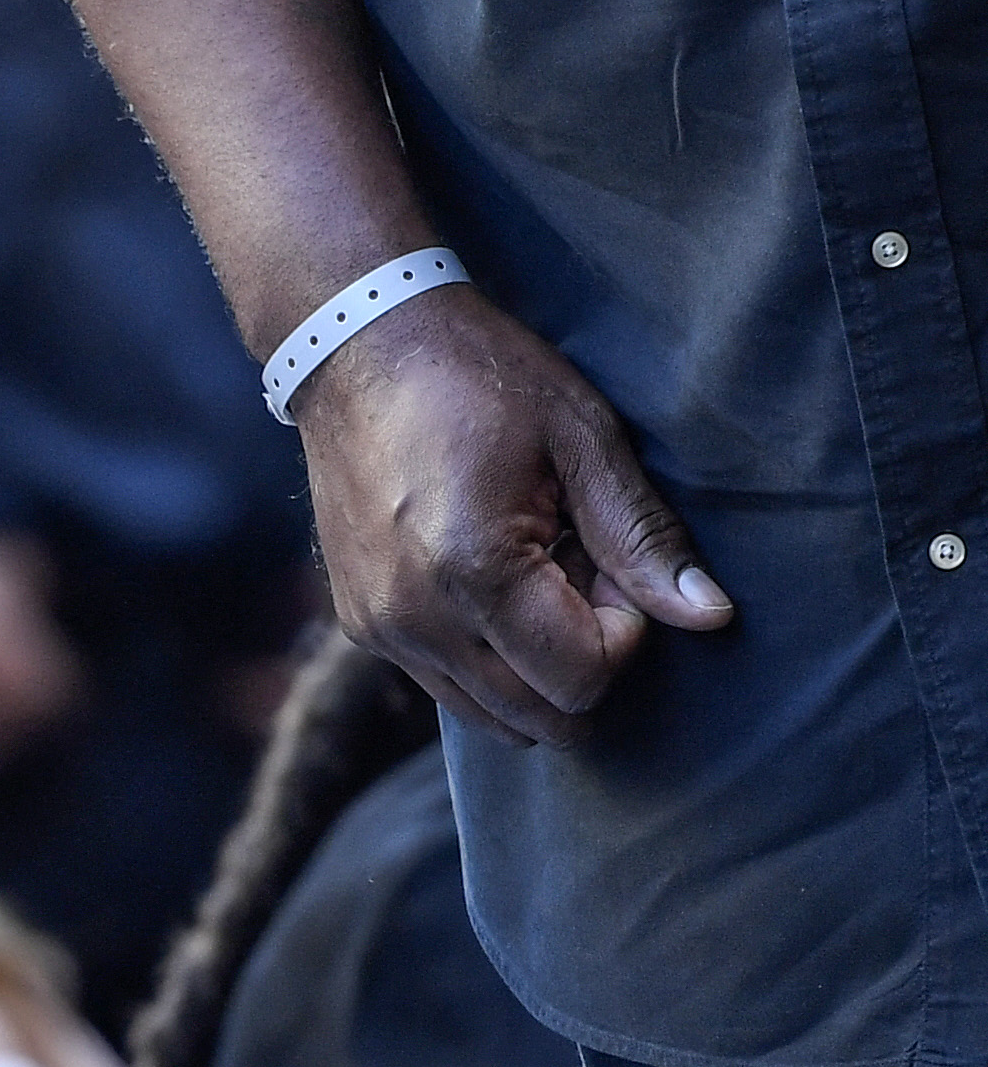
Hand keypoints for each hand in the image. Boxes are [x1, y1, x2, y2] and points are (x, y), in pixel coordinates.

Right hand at [294, 286, 730, 746]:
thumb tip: (710, 616)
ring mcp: (380, 630)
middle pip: (537, 718)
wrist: (356, 347)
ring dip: (534, 670)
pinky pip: (447, 688)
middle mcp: (416, 619)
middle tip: (581, 575)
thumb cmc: (478, 377)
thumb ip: (642, 538)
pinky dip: (488, 661)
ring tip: (535, 580)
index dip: (623, 634)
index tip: (610, 563)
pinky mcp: (361, 627)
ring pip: (491, 718)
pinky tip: (488, 584)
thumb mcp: (582, 439)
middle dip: (582, 663)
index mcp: (474, 570)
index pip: (581, 678)